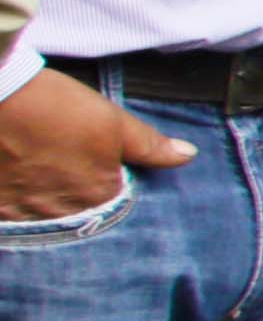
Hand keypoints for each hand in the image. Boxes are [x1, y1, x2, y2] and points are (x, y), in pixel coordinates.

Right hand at [0, 65, 187, 221]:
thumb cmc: (55, 106)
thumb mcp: (113, 121)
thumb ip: (150, 146)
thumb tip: (187, 156)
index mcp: (98, 196)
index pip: (112, 200)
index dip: (105, 179)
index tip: (92, 160)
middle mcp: (61, 214)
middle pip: (76, 210)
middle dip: (73, 192)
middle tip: (61, 161)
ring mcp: (23, 213)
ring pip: (42, 213)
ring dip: (43, 197)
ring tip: (37, 165)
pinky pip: (12, 214)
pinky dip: (16, 199)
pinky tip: (16, 175)